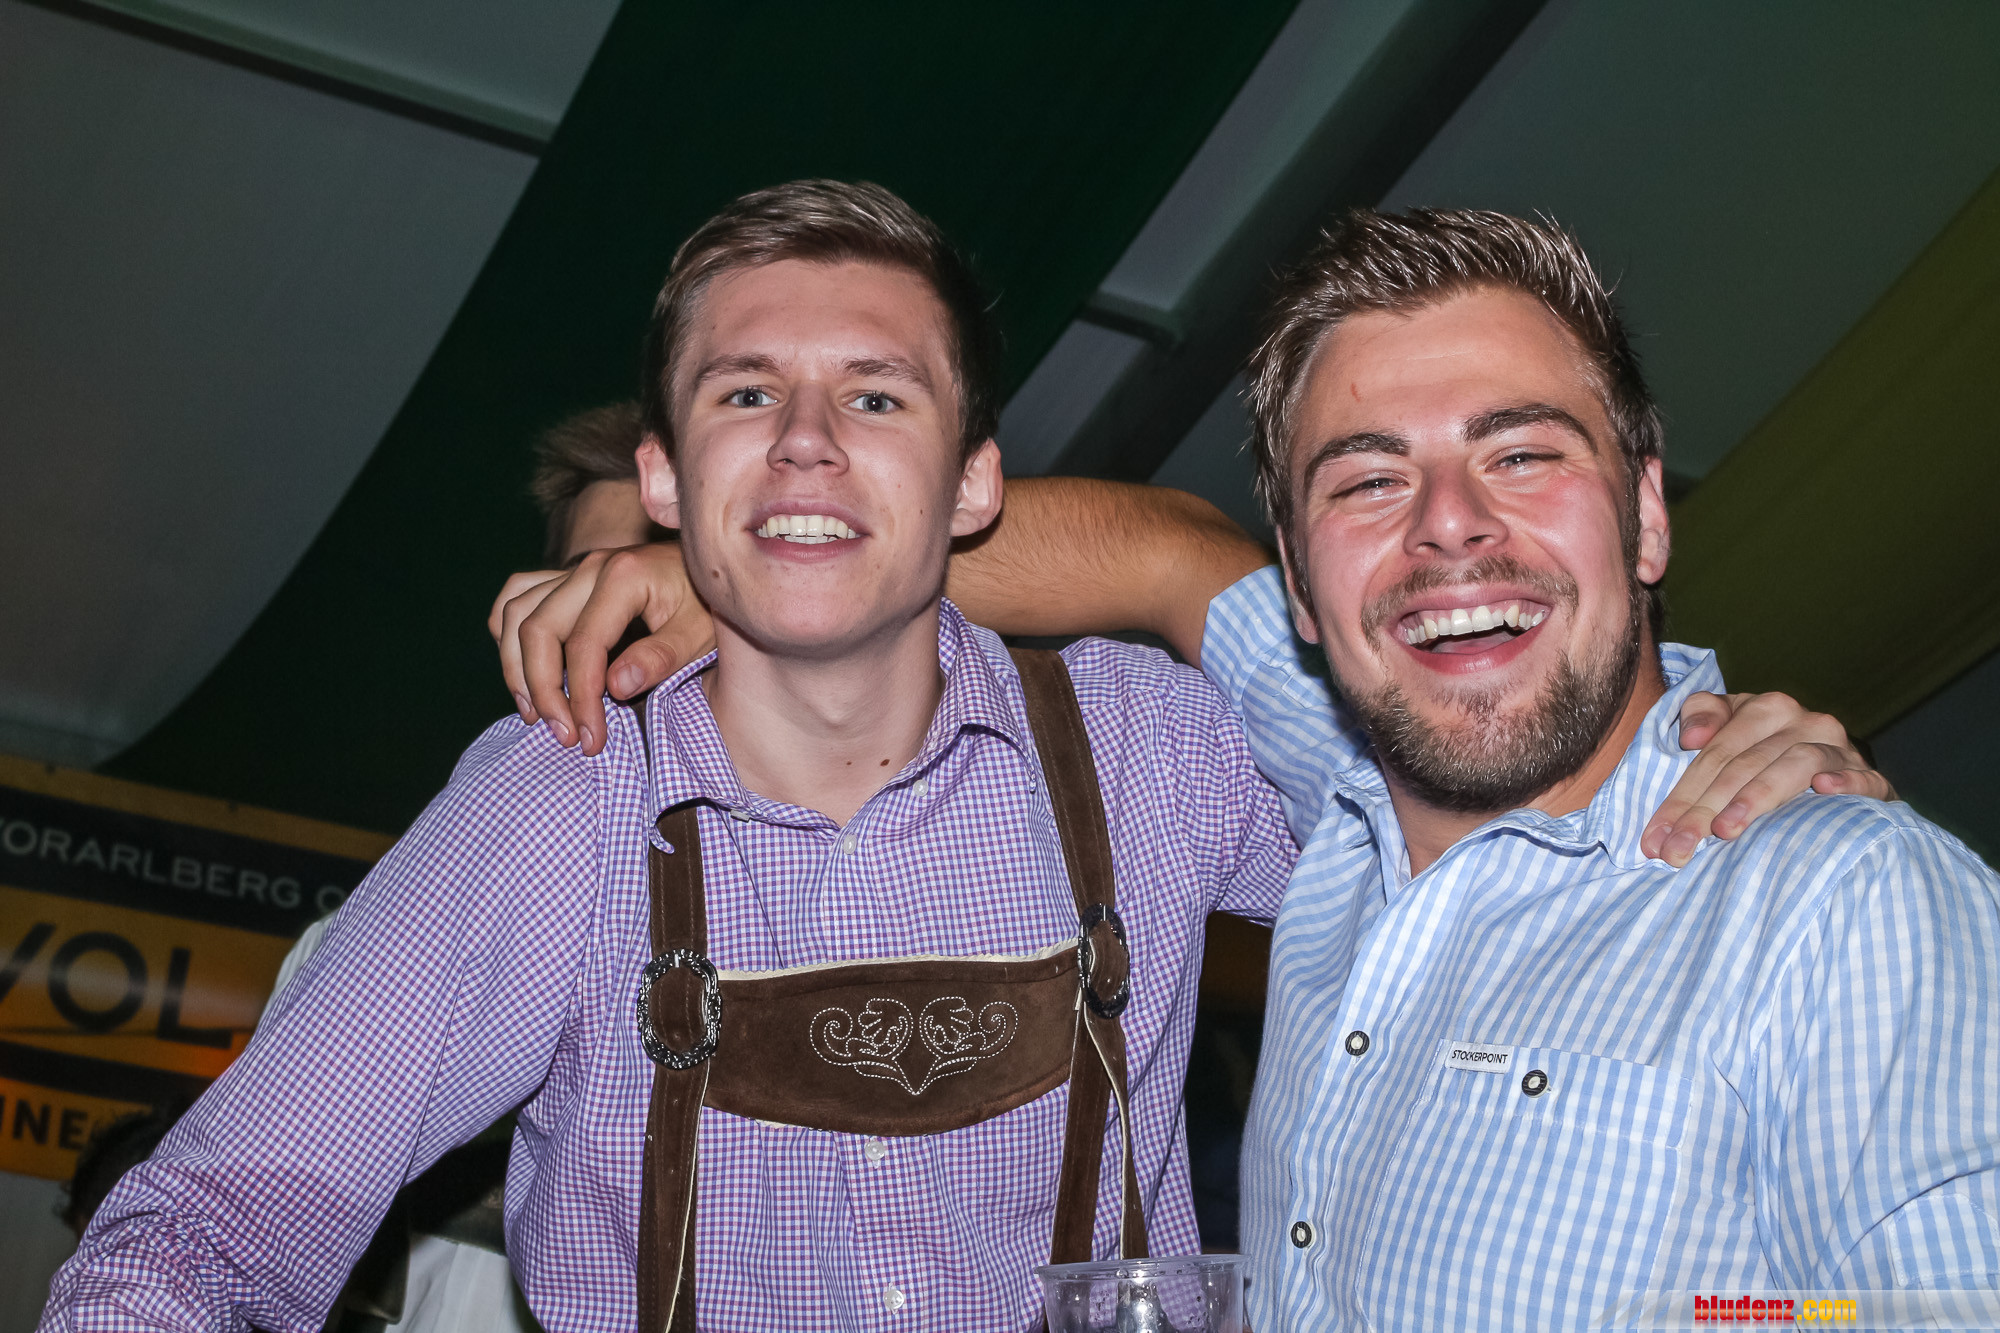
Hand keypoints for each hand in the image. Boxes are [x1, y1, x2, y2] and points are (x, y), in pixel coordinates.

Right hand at [486, 543, 714, 754]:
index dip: (580, 697)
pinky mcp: (567, 578)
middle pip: (537, 629)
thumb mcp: (700, 633)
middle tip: (563, 735)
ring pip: (515, 612)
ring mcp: (574, 569)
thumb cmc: (708, 603)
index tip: (590, 739)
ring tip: (534, 714)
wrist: (711, 570)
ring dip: (516, 667)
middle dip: (543, 690)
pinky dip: (507, 631)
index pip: (583, 645)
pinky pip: (518, 595)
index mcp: (623, 576)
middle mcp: (590, 567)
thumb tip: (615, 687)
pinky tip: (521, 669)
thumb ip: (660, 657)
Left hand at [1642, 691, 1895, 866]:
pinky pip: (1865, 777)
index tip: (1654, 839)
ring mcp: (1840, 748)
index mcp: (1765, 709)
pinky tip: (1824, 790)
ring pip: (1794, 766)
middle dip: (1703, 812)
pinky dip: (1847, 781)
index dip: (1679, 796)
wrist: (1835, 767)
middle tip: (1677, 851)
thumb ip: (1702, 716)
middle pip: (1743, 766)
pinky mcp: (1872, 777)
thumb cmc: (1765, 754)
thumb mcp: (1730, 730)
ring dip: (1758, 797)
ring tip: (1725, 830)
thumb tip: (1692, 737)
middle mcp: (1804, 721)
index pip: (1713, 755)